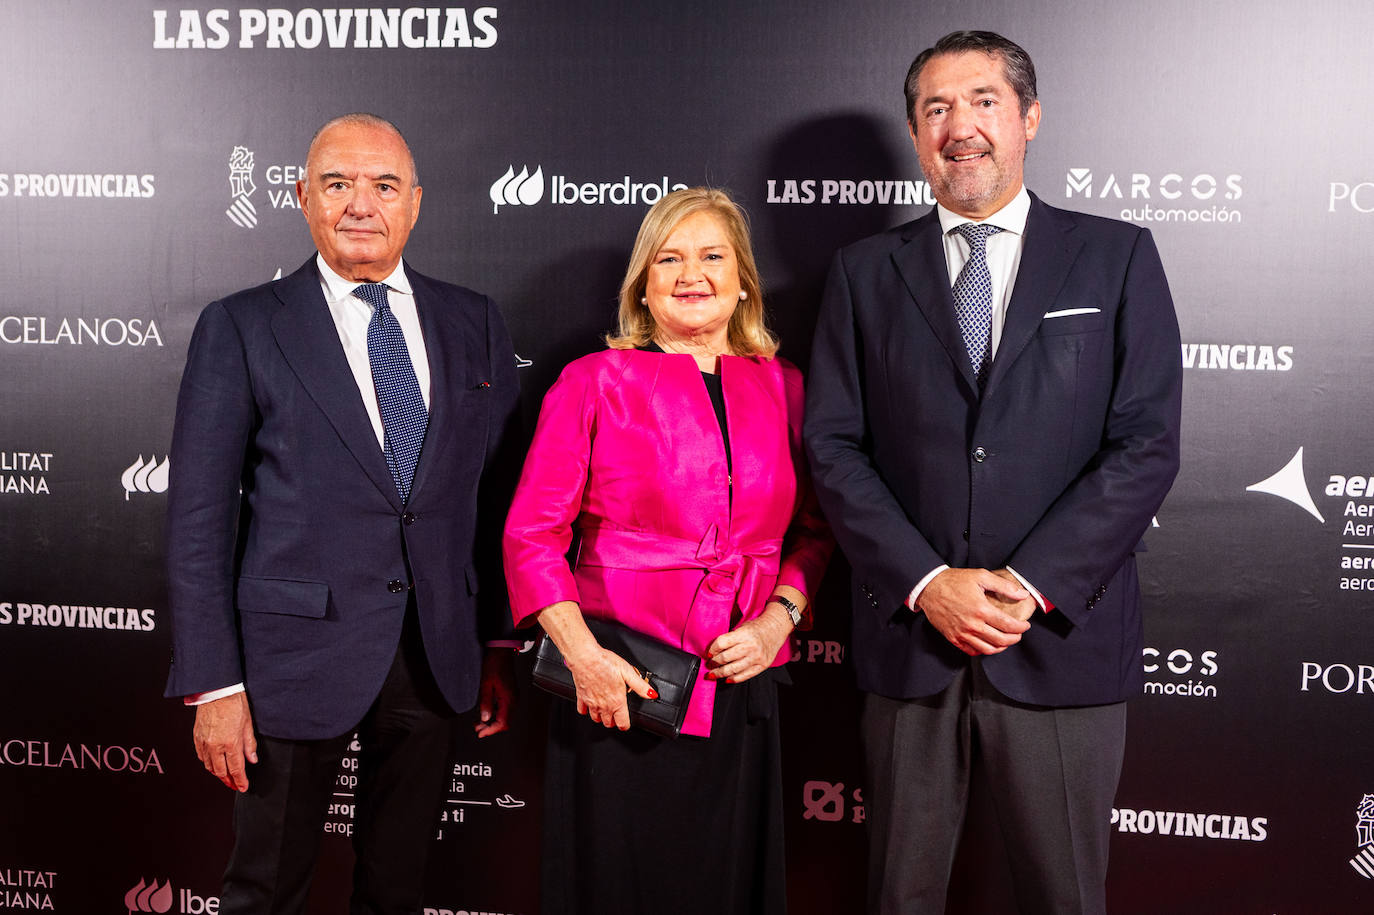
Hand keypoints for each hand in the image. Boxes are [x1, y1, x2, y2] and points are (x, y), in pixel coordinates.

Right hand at [193, 691, 256, 791]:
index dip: (240, 781)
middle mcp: (215, 745)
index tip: (243, 787)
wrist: (216, 691)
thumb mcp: (248, 724)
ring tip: (225, 777)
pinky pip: (201, 757)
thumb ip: (249, 744)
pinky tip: (213, 764)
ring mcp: (204, 742)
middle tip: (234, 785)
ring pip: (209, 766)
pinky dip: (207, 763)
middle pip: (221, 771)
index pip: (236, 769)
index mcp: (231, 742)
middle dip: (228, 781)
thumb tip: (252, 759)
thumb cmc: (234, 703)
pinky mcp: (197, 738)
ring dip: (217, 774)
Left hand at [474, 648, 516, 737]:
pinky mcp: (510, 694)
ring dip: (493, 722)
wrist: (501, 652)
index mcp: (508, 698)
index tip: (481, 733)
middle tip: (478, 729)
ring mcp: (513, 696)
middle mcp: (513, 699)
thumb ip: (485, 702)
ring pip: (505, 716)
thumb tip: (484, 718)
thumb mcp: (485, 684)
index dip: (491, 730)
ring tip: (479, 723)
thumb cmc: (494, 664)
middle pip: (505, 722)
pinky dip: (495, 714)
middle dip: (491, 728)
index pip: (502, 722)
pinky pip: (504, 709)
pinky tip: (486, 713)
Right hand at [567, 645, 655, 730]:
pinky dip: (587, 710)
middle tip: (617, 712)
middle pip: (609, 723)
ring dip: (601, 716)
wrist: (586, 657)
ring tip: (605, 708)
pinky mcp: (581, 698)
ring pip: (596, 719)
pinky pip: (582, 711)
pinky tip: (591, 704)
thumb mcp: (628, 672)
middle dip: (614, 720)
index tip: (626, 721)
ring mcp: (591, 703)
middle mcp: (604, 705)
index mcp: (617, 701)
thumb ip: (640, 686)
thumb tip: (651, 694)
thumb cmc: (605, 663)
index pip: (622, 724)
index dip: (625, 724)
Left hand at [706, 600, 793, 683]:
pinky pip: (745, 676)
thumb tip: (714, 652)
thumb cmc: (757, 628)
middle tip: (709, 665)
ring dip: (720, 673)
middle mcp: (751, 646)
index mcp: (744, 634)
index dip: (712, 650)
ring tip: (714, 674)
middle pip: (725, 658)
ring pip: (733, 669)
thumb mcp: (741, 627)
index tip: (708, 654)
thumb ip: (730, 639)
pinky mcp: (762, 666)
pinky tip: (727, 678)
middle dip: (714, 663)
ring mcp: (757, 657)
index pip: (722, 643)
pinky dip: (734, 679)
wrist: (775, 629)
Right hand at [916, 568, 1030, 655]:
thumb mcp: (980, 576)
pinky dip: (984, 651)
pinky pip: (972, 651)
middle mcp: (972, 625)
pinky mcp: (953, 638)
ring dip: (1001, 647)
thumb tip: (1022, 594)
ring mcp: (962, 633)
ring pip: (988, 649)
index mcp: (981, 609)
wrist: (929, 588)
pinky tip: (988, 644)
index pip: (1009, 625)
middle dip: (1014, 638)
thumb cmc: (954, 581)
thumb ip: (1003, 586)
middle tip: (1018, 634)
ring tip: (1006, 641)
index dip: (1021, 627)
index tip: (1025, 625)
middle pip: (1001, 640)